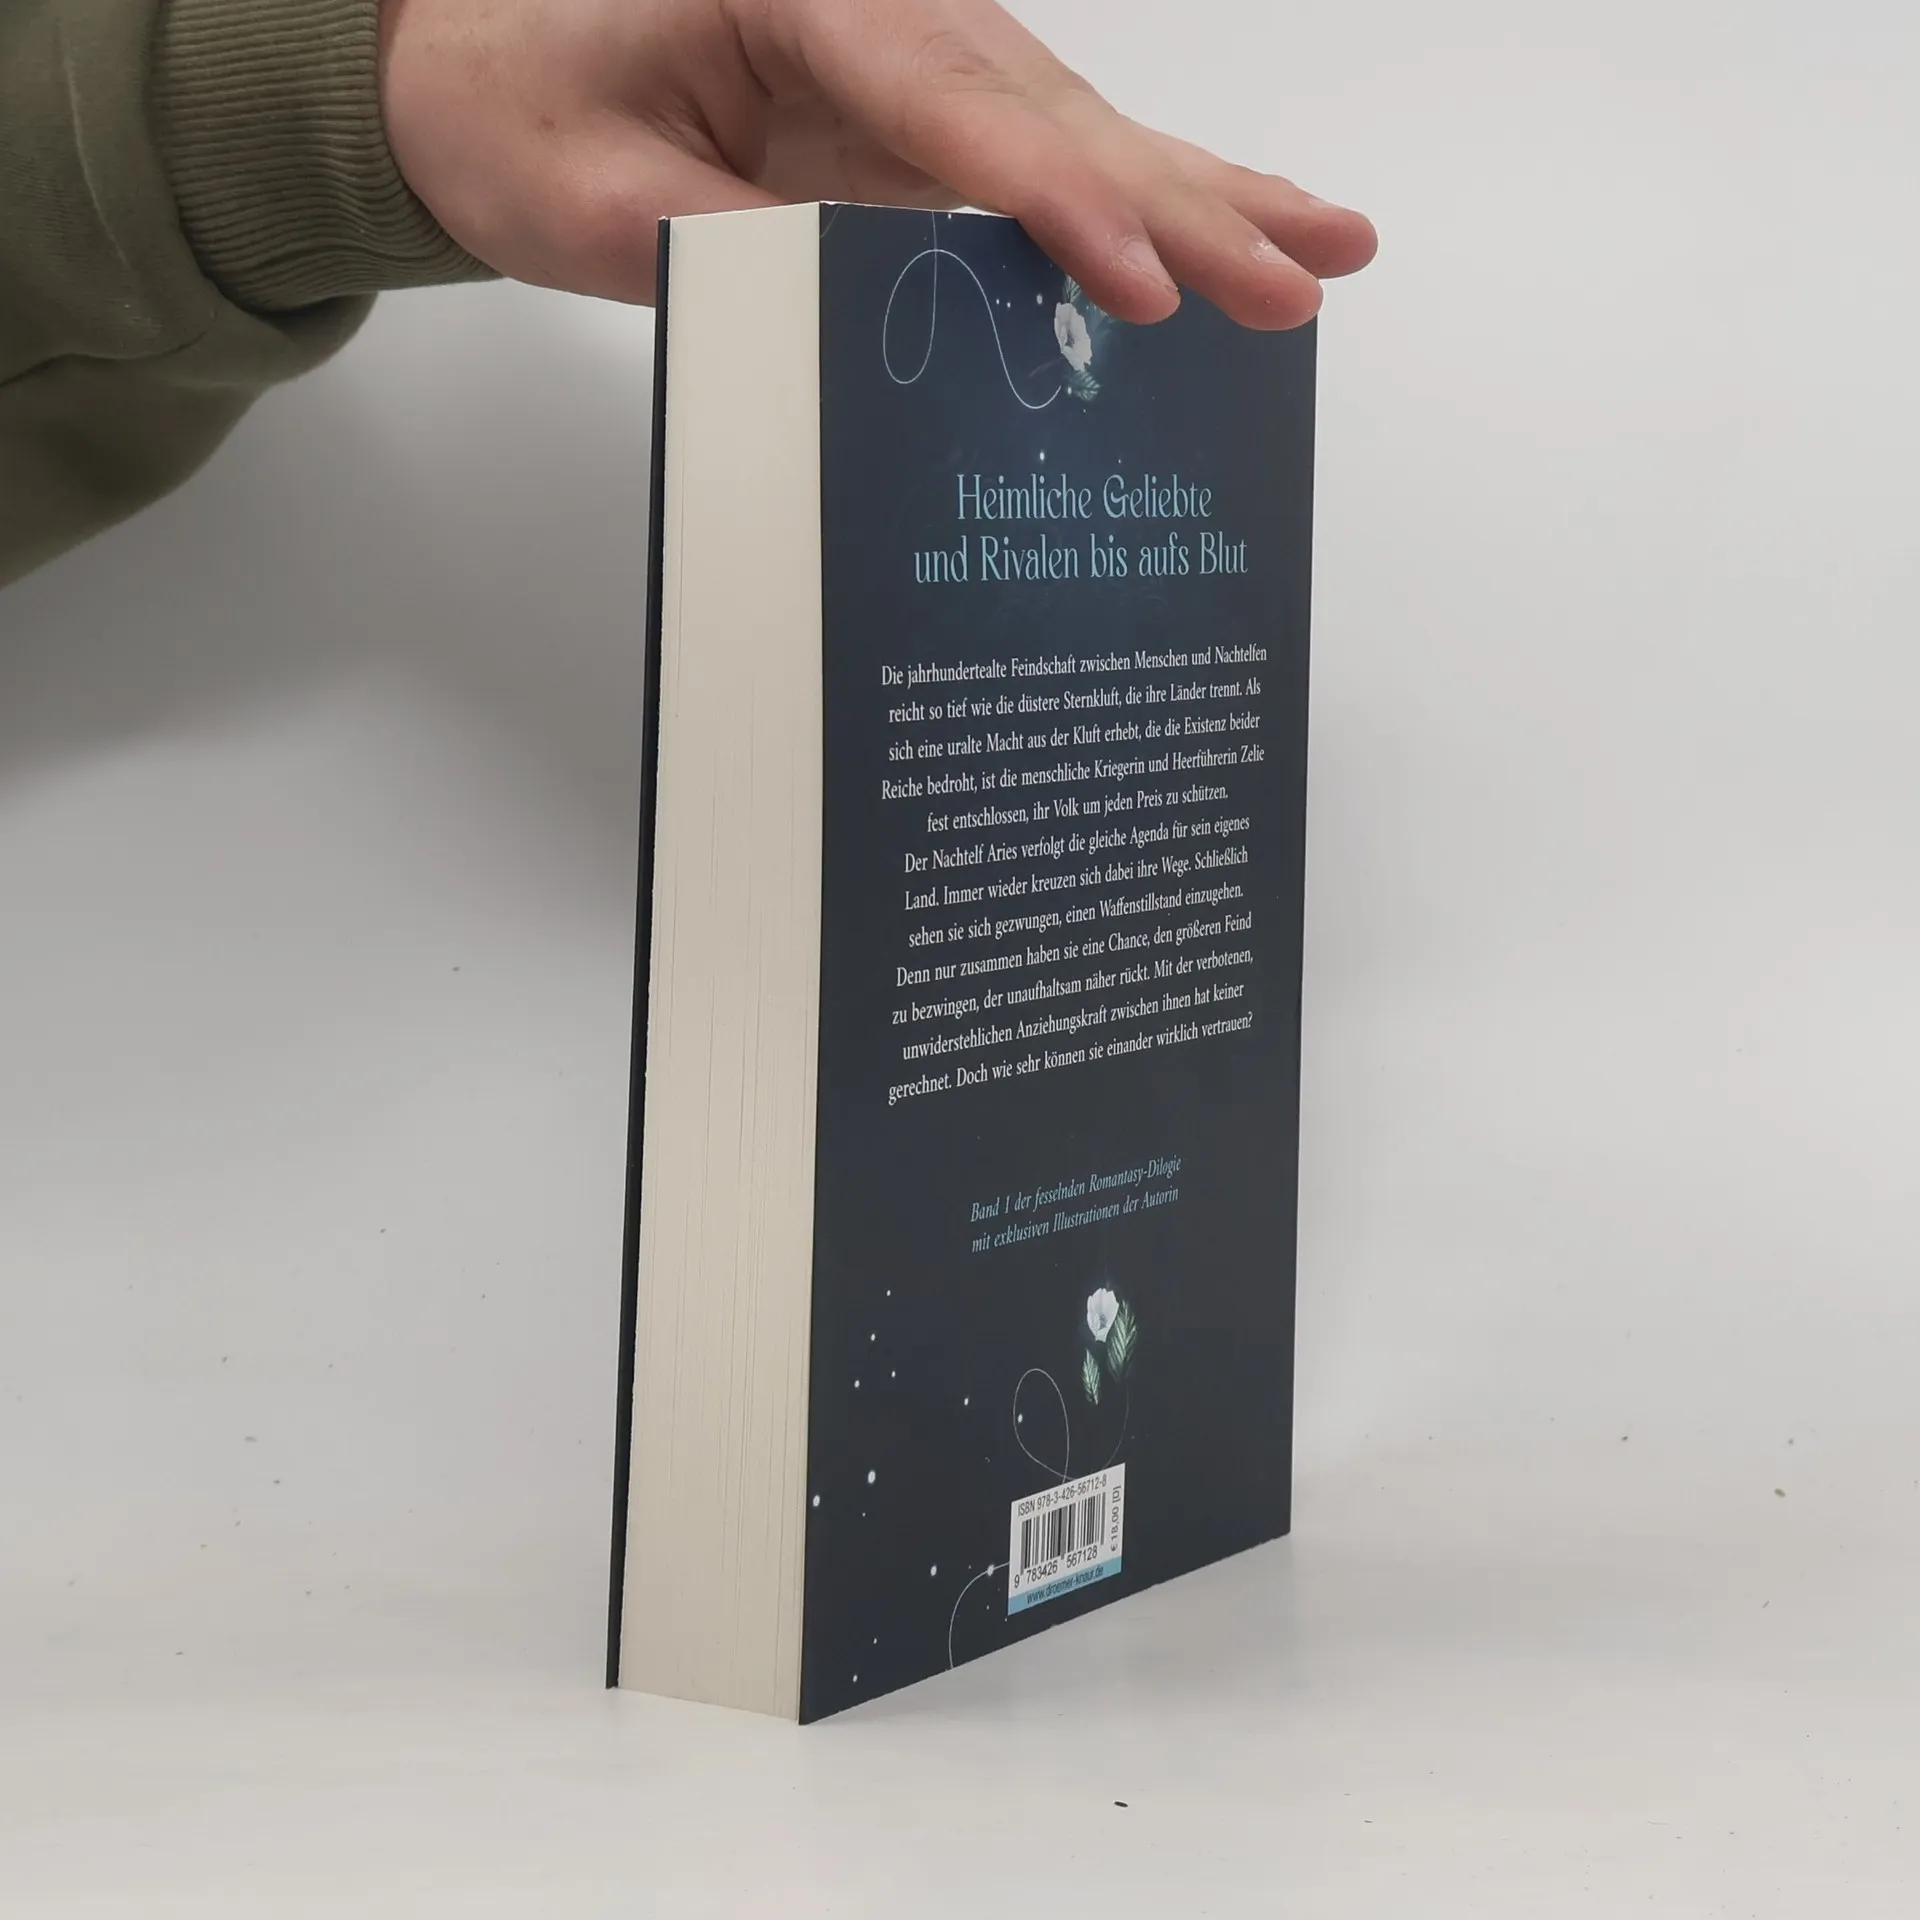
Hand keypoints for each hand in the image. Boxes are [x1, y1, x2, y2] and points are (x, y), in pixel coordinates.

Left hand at [378, 0, 1375, 327]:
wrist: (482, 64)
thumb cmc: (520, 108)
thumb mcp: (597, 202)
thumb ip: (743, 254)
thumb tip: (882, 323)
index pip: (950, 110)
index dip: (1057, 207)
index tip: (1142, 287)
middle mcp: (882, 8)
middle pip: (1055, 114)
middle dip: (1183, 208)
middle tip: (1296, 279)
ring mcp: (914, 58)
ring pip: (1082, 129)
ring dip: (1203, 198)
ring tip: (1323, 252)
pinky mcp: (923, 114)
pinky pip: (1051, 158)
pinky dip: (1147, 199)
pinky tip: (1237, 226)